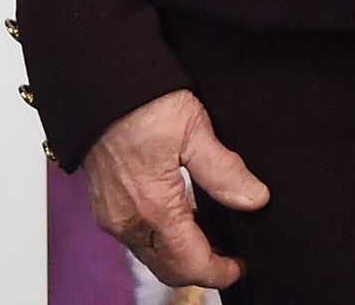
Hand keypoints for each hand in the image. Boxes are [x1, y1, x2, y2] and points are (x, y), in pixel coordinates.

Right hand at [83, 88, 271, 289]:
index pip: (189, 262)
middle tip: (231, 256)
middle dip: (200, 268)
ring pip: (152, 255)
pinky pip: (138, 238)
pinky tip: (185, 219)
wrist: (100, 84)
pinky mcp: (106, 206)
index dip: (219, 270)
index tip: (241, 267)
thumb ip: (224, 171)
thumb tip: (255, 199)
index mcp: (153, 208)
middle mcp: (127, 221)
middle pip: (168, 268)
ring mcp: (113, 216)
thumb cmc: (143, 102)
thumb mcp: (194, 129)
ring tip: (214, 236)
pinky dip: (163, 240)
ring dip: (181, 255)